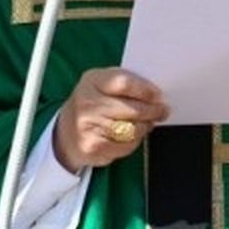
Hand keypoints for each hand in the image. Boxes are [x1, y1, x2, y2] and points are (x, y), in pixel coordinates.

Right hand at [53, 67, 169, 173]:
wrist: (66, 133)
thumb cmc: (92, 105)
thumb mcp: (102, 85)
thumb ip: (126, 84)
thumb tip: (155, 95)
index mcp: (92, 81)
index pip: (123, 82)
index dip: (145, 90)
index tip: (158, 95)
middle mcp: (87, 102)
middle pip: (132, 108)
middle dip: (152, 111)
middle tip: (162, 111)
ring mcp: (88, 126)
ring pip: (132, 129)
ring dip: (145, 127)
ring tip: (146, 123)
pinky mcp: (93, 146)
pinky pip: (126, 145)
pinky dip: (134, 141)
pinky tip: (131, 136)